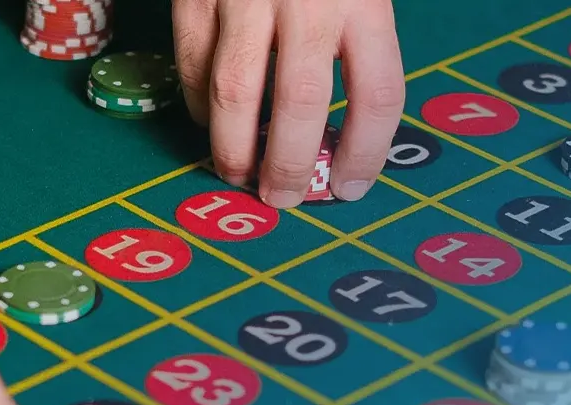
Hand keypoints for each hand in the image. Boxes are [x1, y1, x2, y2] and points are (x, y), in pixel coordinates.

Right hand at [173, 0, 405, 207]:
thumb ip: (360, 40)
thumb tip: (344, 133)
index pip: (379, 94)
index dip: (367, 154)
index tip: (351, 188)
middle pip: (301, 105)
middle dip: (291, 167)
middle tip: (283, 199)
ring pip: (235, 92)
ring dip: (233, 148)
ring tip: (237, 174)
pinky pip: (190, 62)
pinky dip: (197, 103)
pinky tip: (210, 122)